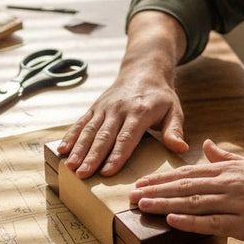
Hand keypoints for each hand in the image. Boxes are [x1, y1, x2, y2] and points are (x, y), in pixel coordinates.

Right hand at [57, 66, 188, 178]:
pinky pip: (81, 122)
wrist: (143, 69)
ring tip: (71, 167)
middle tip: (83, 174)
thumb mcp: (174, 110)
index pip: (127, 137)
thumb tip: (181, 148)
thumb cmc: (161, 96)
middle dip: (93, 156)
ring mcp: (104, 108)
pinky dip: (71, 136)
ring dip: (79, 149)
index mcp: (140, 112)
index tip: (107, 172)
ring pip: (89, 130)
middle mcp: (119, 109)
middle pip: (104, 136)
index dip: (116, 155)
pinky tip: (63, 150)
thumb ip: (174, 130)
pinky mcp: (95, 107)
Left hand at [129, 140, 243, 243]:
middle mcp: (229, 184)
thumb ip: (226, 158)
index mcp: (229, 170)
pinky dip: (191, 221)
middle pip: (185, 186)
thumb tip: (208, 145)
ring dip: (165, 204)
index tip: (142, 182)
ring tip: (142, 206)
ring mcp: (236, 203)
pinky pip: (213, 222)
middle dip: (156, 191)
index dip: (162, 179)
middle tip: (131, 195)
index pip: (188, 173)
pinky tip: (172, 219)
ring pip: (194, 202)